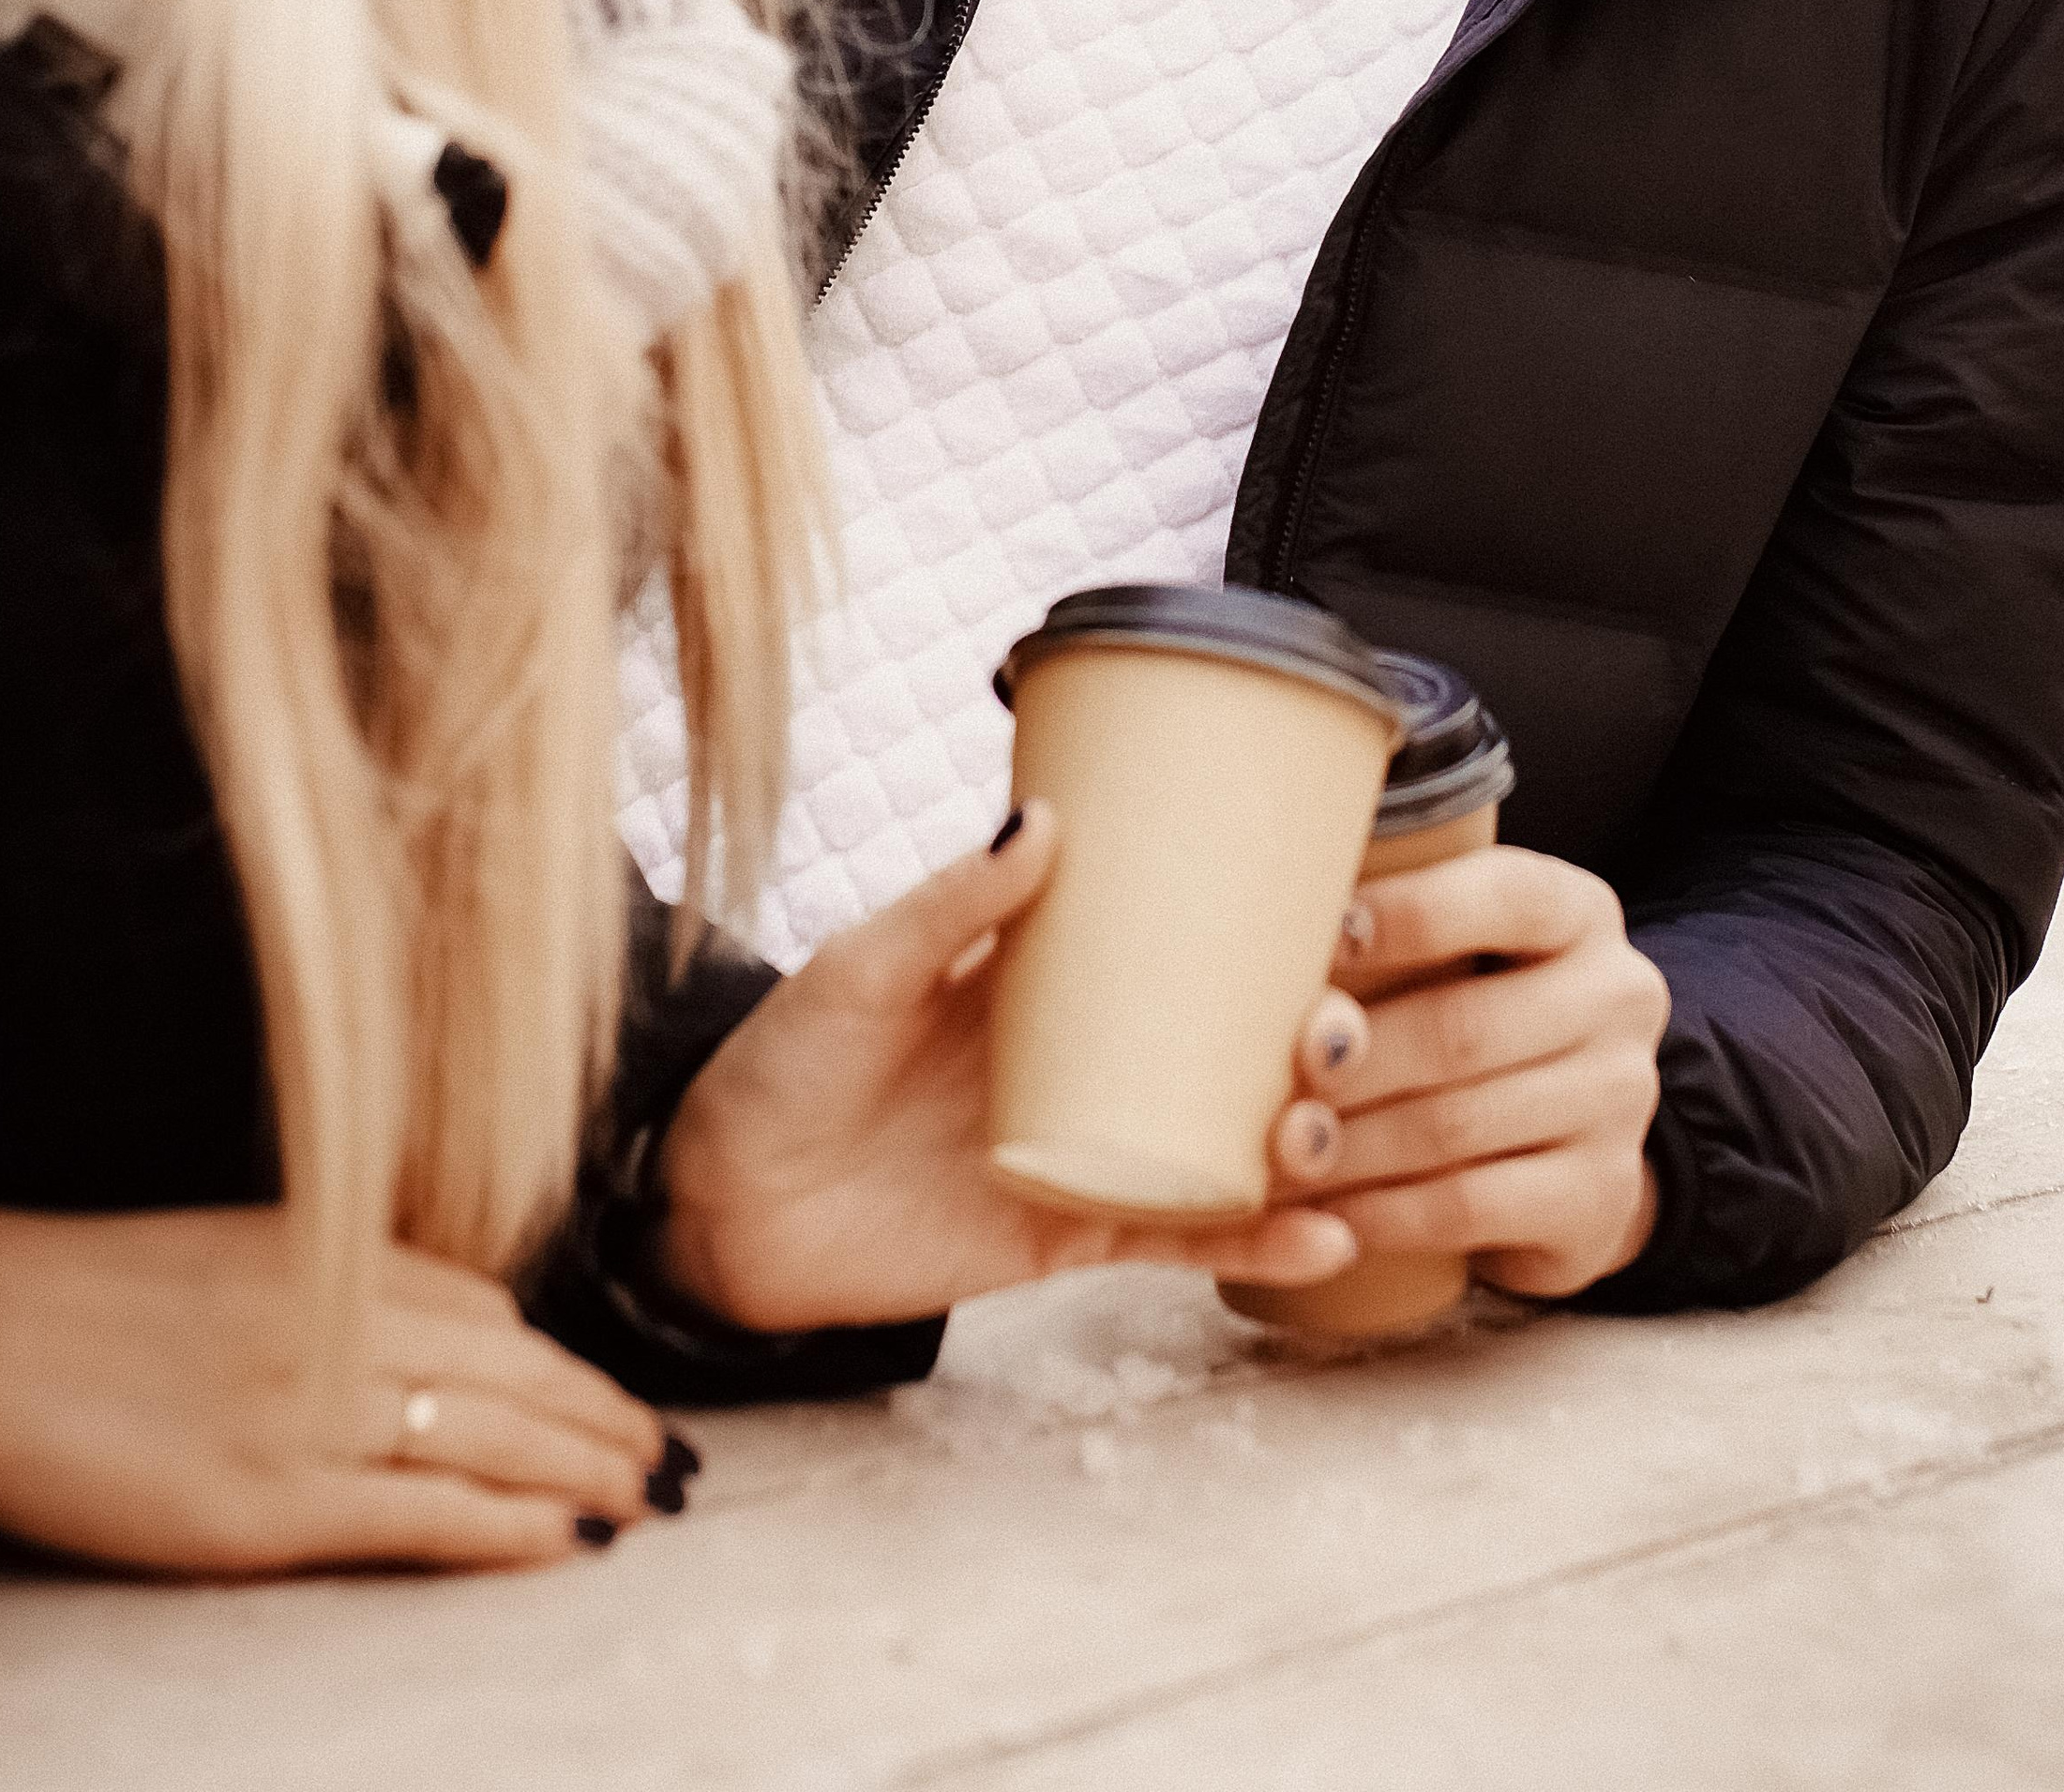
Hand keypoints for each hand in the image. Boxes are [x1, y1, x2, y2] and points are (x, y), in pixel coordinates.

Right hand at [0, 1206, 671, 1578]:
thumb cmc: (99, 1298)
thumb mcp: (243, 1260)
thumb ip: (339, 1289)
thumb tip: (426, 1330)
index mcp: (337, 1261)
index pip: (491, 1310)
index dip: (566, 1361)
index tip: (614, 1392)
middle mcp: (344, 1326)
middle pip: (517, 1371)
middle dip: (606, 1416)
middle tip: (673, 1454)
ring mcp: (311, 1414)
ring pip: (493, 1438)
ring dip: (587, 1470)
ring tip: (648, 1497)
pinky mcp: (268, 1502)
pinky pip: (422, 1514)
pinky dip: (510, 1528)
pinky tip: (569, 1542)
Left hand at [655, 801, 1370, 1328]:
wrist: (716, 1206)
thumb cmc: (779, 1066)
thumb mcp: (863, 967)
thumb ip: (953, 904)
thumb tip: (1045, 821)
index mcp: (1040, 979)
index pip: (1166, 941)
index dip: (1248, 929)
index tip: (1335, 910)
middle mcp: (1081, 1062)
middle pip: (1218, 1047)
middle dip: (1297, 1044)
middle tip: (1342, 1033)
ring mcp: (1084, 1150)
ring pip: (1220, 1144)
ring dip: (1297, 1143)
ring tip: (1346, 1134)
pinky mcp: (1067, 1238)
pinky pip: (1177, 1239)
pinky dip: (1252, 1242)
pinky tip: (1323, 1235)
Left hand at [1270, 847, 1667, 1300]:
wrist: (1570, 1142)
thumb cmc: (1477, 1013)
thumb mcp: (1463, 950)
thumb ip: (1392, 927)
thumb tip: (1263, 921)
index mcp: (1579, 913)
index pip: (1505, 896)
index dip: (1409, 914)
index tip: (1322, 934)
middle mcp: (1617, 1000)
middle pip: (1460, 1028)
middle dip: (1350, 1058)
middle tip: (1270, 1075)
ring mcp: (1618, 1105)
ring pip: (1453, 1127)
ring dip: (1349, 1147)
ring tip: (1274, 1150)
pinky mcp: (1597, 1199)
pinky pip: (1467, 1207)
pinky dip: (1382, 1211)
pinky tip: (1324, 1212)